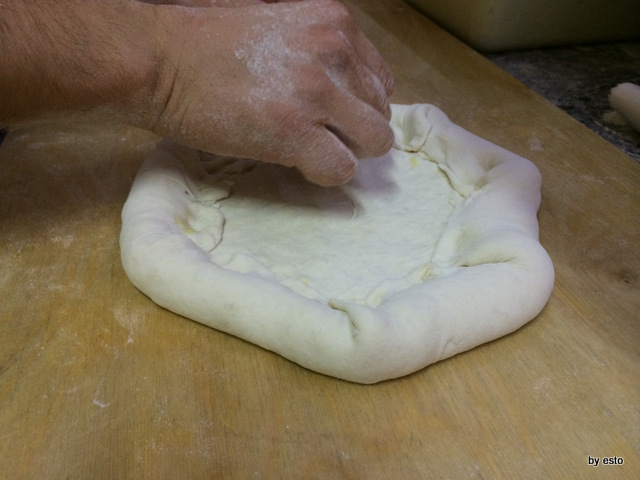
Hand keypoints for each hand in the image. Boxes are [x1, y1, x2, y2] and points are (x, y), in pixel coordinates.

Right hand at [148, 0, 393, 185]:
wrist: (162, 60)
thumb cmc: (210, 46)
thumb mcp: (282, 25)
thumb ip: (321, 50)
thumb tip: (346, 91)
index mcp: (334, 22)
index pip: (381, 79)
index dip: (359, 105)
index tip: (334, 116)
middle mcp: (334, 52)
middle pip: (381, 112)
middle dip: (356, 130)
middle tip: (321, 136)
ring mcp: (317, 92)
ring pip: (374, 141)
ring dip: (348, 152)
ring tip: (314, 149)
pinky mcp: (295, 131)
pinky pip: (342, 168)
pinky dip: (327, 174)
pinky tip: (301, 163)